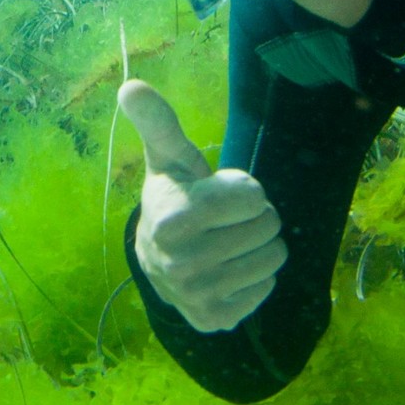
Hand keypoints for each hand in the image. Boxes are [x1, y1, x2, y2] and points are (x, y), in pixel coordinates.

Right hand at [119, 79, 286, 332]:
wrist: (156, 256)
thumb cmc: (174, 195)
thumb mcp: (169, 156)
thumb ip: (157, 120)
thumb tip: (131, 85)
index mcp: (173, 218)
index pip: (255, 197)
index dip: (243, 190)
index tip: (218, 194)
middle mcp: (182, 263)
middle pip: (269, 227)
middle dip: (255, 218)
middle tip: (227, 220)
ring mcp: (198, 296)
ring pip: (274, 259)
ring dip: (260, 246)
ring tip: (230, 241)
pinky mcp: (215, 319)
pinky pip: (267, 289)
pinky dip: (256, 277)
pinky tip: (229, 269)